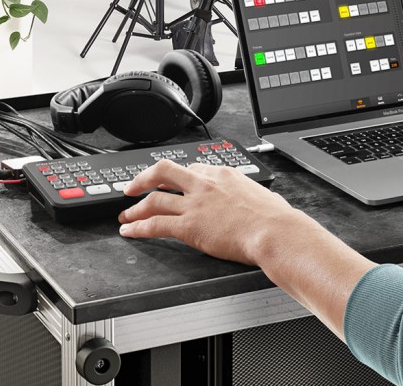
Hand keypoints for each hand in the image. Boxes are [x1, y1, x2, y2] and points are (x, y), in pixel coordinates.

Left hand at [118, 159, 304, 265]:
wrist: (276, 233)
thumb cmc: (276, 219)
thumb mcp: (263, 195)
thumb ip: (250, 195)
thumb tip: (256, 201)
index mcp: (223, 174)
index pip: (191, 169)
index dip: (176, 177)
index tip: (168, 183)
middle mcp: (204, 185)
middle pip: (163, 172)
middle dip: (143, 179)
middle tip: (132, 188)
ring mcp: (195, 205)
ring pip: (154, 200)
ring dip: (135, 208)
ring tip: (126, 216)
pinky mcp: (189, 226)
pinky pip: (155, 224)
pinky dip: (138, 228)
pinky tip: (131, 232)